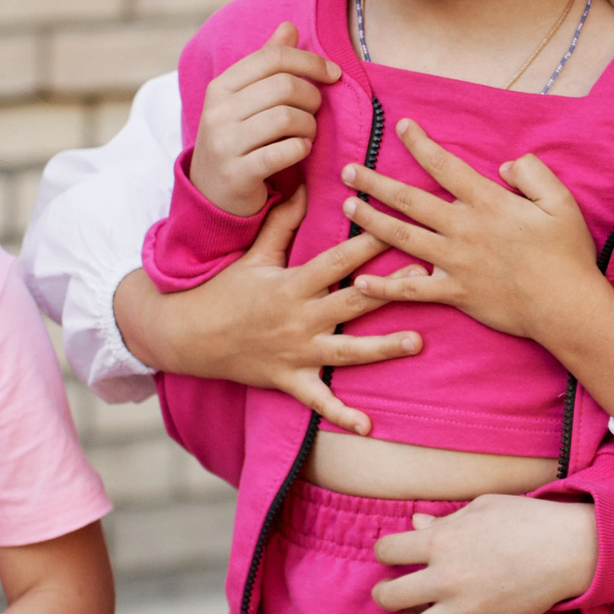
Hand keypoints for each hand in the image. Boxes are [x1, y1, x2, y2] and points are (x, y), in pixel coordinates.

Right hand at [115, 186, 417, 431]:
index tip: (401, 227)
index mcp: (292, 284)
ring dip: (383, 348)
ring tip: (418, 342)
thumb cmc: (222, 291)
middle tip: (427, 276)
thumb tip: (304, 187)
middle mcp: (299, 318)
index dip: (370, 242)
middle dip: (390, 289)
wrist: (186, 334)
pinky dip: (341, 415)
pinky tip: (369, 427)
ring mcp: (296, 352)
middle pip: (352, 302)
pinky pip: (318, 401)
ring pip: (347, 351)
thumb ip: (282, 222)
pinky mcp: (288, 380)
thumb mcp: (252, 254)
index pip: (338, 260)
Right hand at [190, 21, 336, 218]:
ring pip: (288, 118)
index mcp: (220, 87)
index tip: (333, 74)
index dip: (310, 61)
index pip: (273, 57)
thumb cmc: (237, 140)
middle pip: (284, 86)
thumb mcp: (244, 100)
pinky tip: (300, 150)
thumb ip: (267, 64)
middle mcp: (218, 111)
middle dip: (312, 97)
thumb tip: (289, 27)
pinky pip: (286, 151)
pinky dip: (302, 149)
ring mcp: (224, 143)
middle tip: (315, 111)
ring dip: (310, 126)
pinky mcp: (238, 173)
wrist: (211, 195)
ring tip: (307, 133)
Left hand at [341, 119, 598, 340]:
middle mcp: (464, 229)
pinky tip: (360, 282)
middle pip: (410, 200)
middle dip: (375, 183)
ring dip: (371, 221)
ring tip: (348, 208)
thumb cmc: (567, 254)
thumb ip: (533, 174)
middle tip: (349, 170)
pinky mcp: (455, 293)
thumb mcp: (561, 201)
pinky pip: (412, 290)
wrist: (567, 306)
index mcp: (488, 203)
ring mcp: (456, 262)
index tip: (401, 127)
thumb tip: (505, 164)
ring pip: (403, 237)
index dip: (420, 144)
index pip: (445, 166)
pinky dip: (384, 288)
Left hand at [370, 496, 597, 613]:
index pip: (386, 551)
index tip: (395, 553)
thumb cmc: (526, 520)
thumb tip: (414, 526)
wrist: (570, 548)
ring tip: (419, 611)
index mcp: (441, 541)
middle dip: (385, 593)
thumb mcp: (481, 507)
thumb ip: (443, 521)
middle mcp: (447, 577)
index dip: (386, 551)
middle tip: (394, 589)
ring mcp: (467, 607)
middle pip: (388, 598)